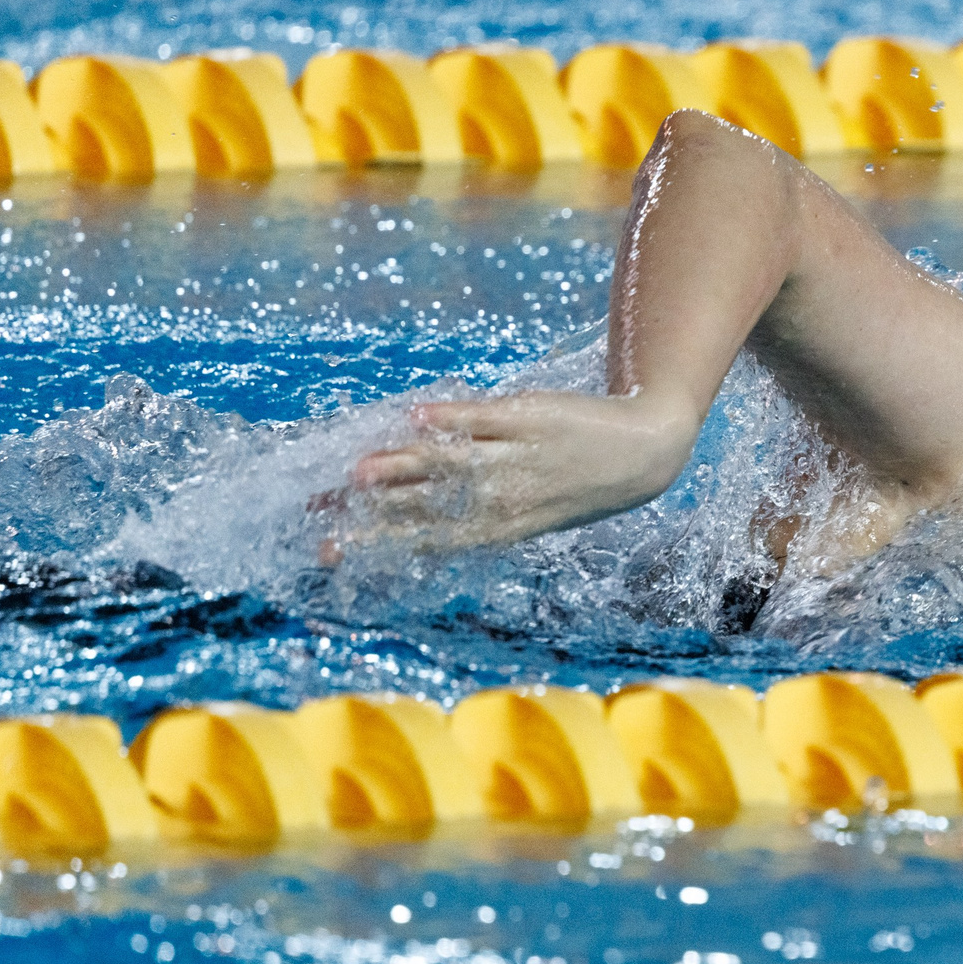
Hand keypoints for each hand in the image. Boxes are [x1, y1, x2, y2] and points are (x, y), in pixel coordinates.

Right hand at [330, 389, 696, 554]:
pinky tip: (416, 415)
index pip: (425, 539)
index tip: (331, 547)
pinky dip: (452, 418)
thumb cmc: (571, 483)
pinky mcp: (529, 417)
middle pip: (426, 505)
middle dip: (370, 509)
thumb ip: (466, 508)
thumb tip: (400, 501)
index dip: (376, 542)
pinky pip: (485, 418)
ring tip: (359, 470)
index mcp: (498, 528)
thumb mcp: (525, 511)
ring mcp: (516, 457)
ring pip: (451, 465)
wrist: (641, 453)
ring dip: (404, 466)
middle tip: (321, 511)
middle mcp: (504, 498)